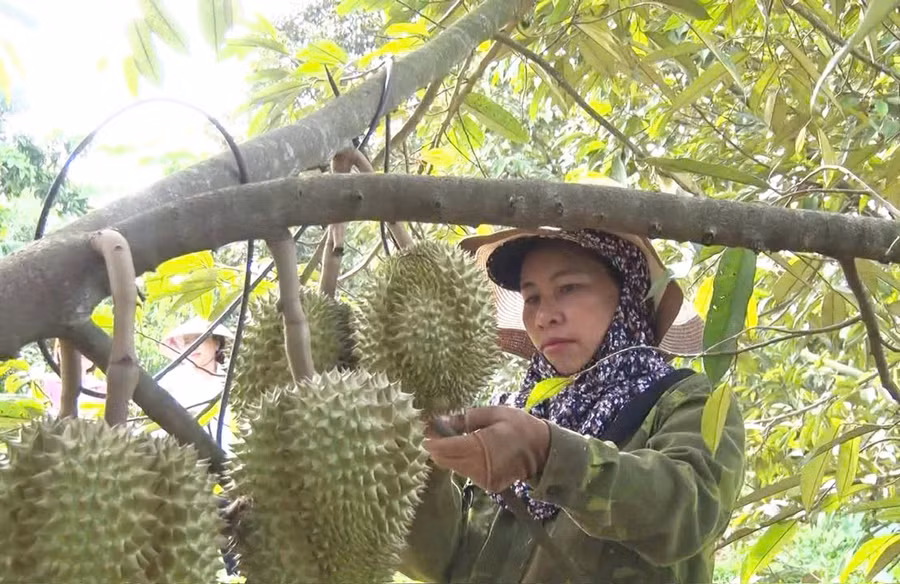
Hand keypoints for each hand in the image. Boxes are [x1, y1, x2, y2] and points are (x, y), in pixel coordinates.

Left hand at [424, 406, 550, 492]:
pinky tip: (468, 450)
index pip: (444, 449)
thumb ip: (465, 418)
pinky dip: (462, 461)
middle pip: (444, 460)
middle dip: (436, 448)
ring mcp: (482, 479)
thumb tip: (440, 420)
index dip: (431, 441)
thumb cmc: (519, 426)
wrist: (544, 451)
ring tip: (452, 439)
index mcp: (479, 447)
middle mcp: (478, 467)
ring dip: (449, 454)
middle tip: (435, 432)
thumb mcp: (493, 413)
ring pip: (453, 467)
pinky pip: (466, 472)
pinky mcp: (487, 485)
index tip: (423, 431)